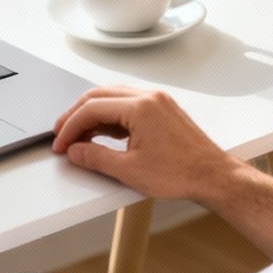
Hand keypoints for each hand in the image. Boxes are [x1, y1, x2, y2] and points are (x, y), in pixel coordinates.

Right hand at [51, 86, 244, 203]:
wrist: (212, 176)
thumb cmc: (180, 173)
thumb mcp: (129, 170)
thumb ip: (96, 158)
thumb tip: (75, 151)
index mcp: (141, 107)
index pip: (92, 109)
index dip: (70, 127)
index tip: (60, 143)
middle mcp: (149, 97)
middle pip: (100, 96)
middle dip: (76, 115)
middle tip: (62, 135)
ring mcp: (158, 102)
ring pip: (114, 98)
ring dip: (93, 115)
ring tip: (79, 137)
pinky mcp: (163, 110)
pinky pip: (128, 106)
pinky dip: (111, 117)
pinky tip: (101, 134)